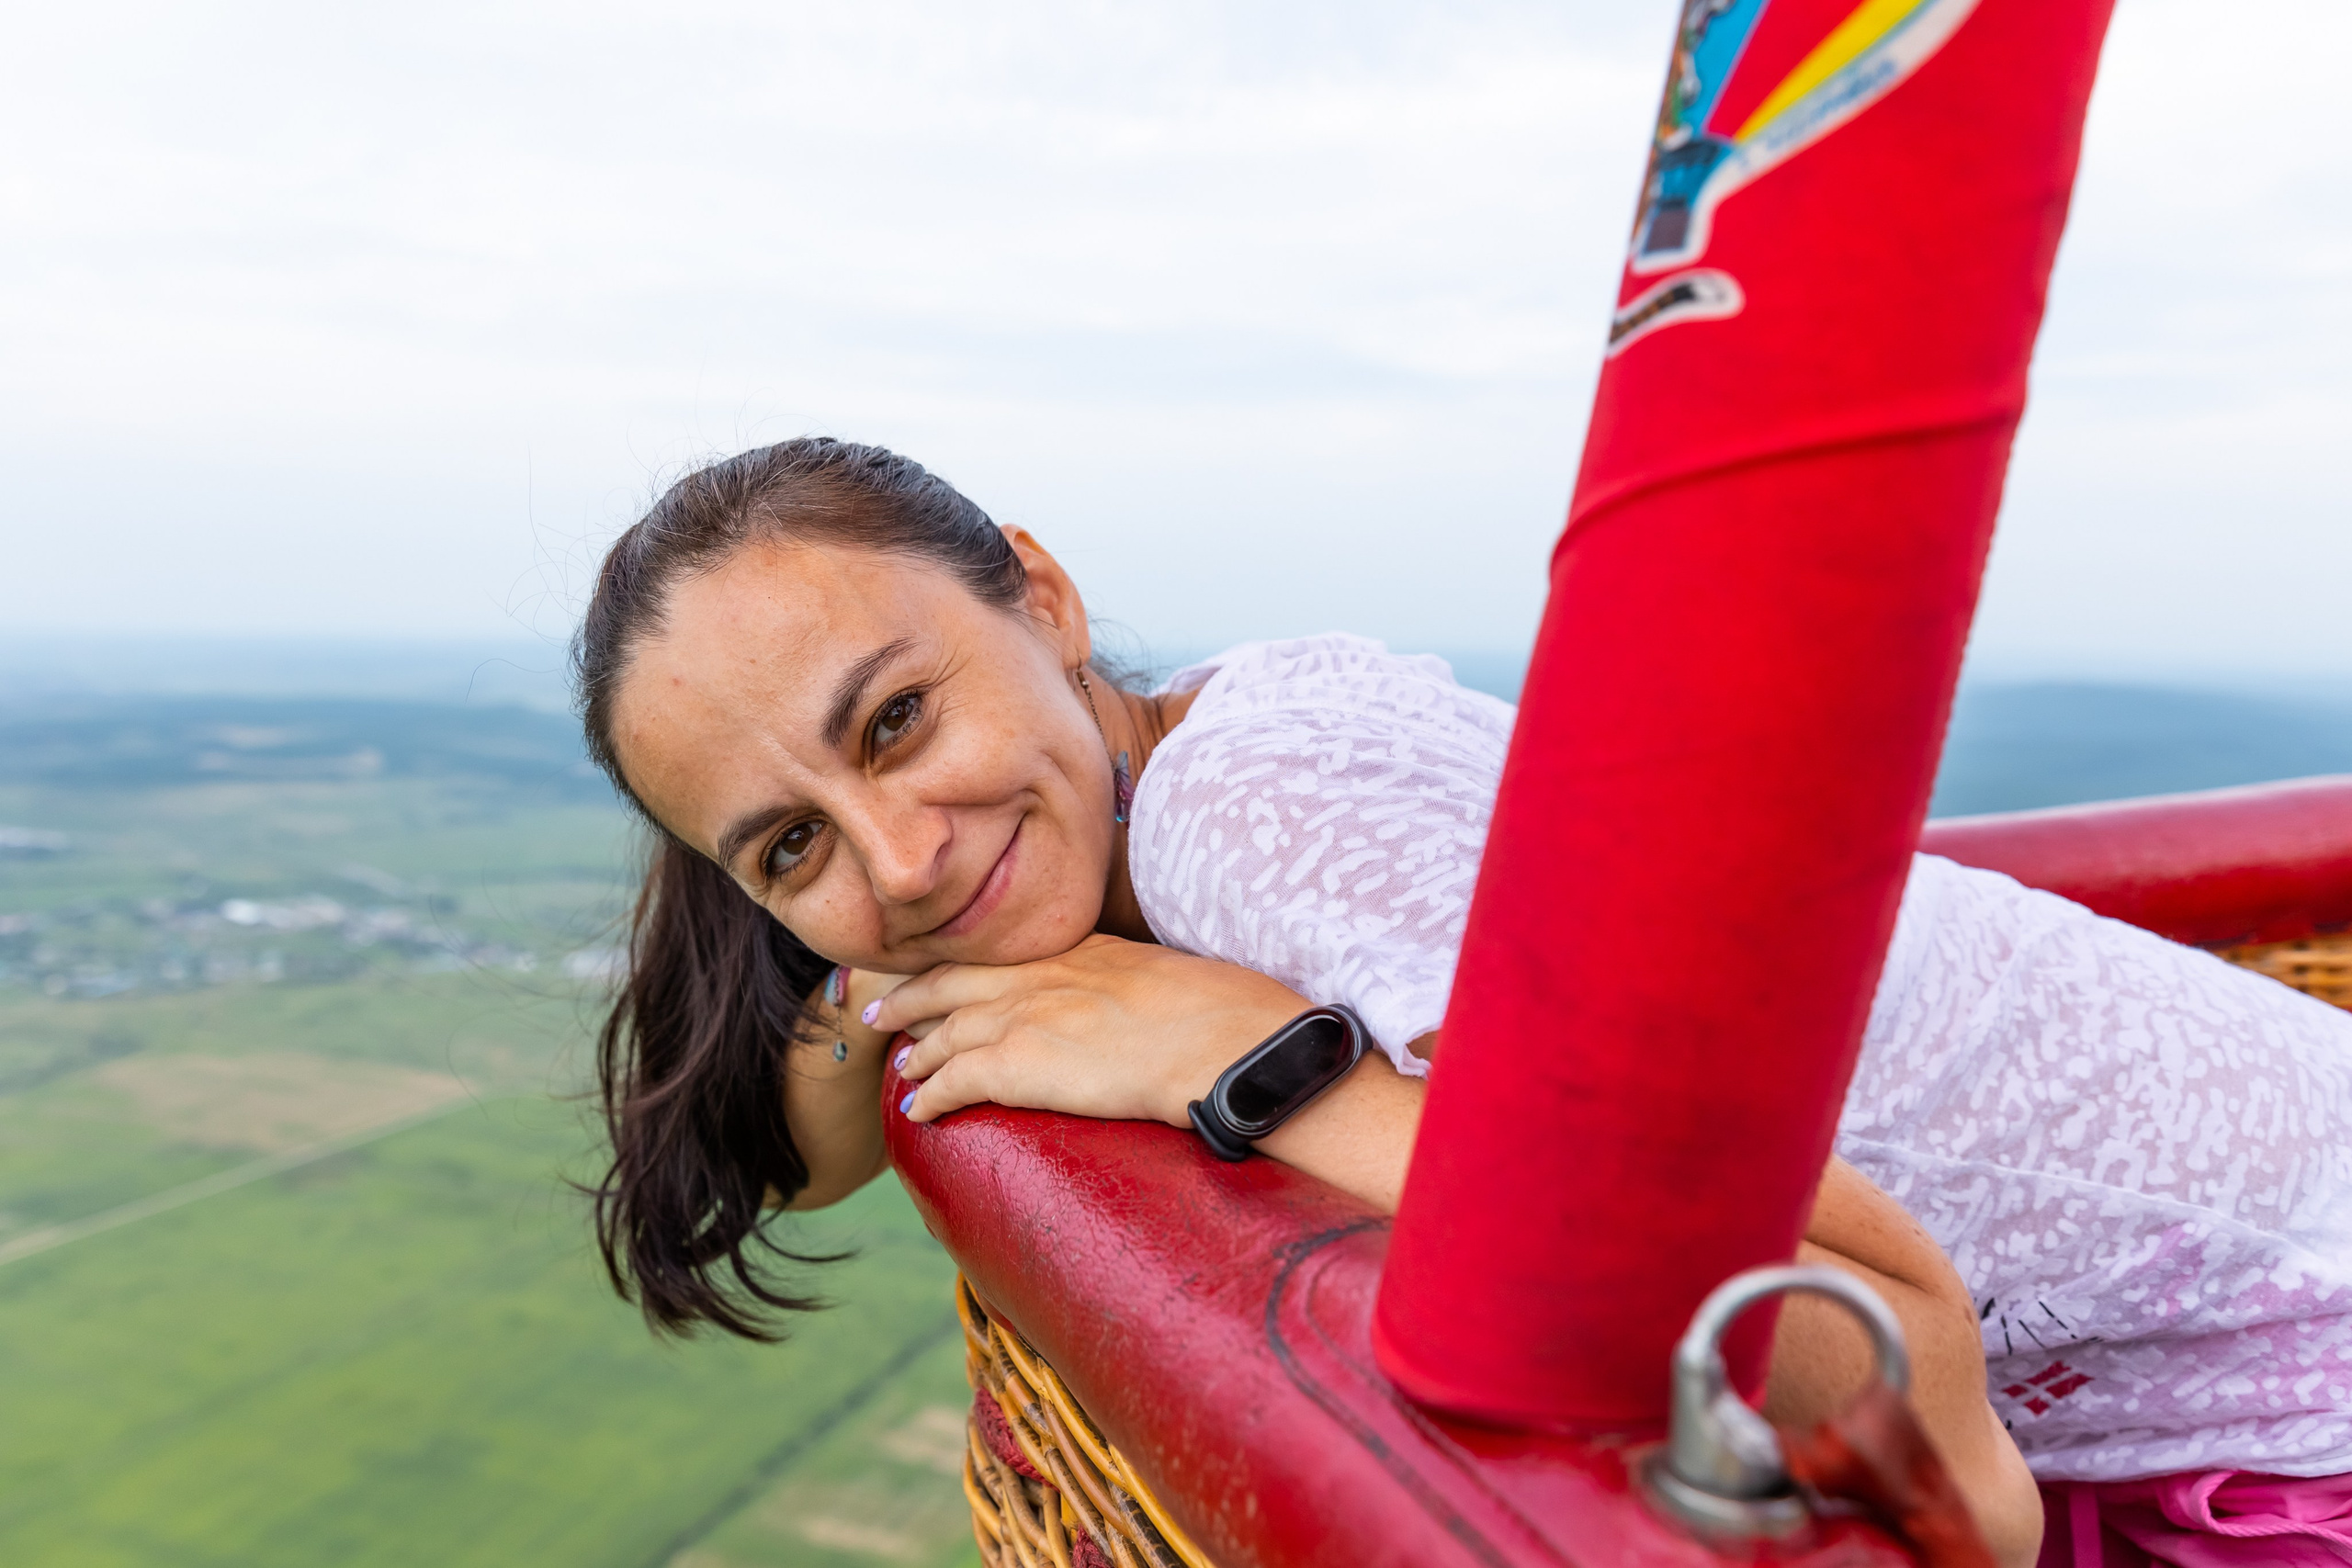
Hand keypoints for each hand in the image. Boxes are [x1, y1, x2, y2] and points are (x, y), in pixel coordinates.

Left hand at [873, 934, 1307, 1126]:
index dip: (960, 966)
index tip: (937, 973)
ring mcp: (1022, 1016)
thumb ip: (1137, 985)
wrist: (1215, 1037)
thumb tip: (1149, 1009)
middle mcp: (1038, 975)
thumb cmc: (1216, 1013)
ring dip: (916, 1052)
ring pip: (944, 1032)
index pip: (1000, 954)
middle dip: (912, 997)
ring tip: (898, 1066)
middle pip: (952, 982)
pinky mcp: (1016, 1064)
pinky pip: (952, 1082)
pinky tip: (916, 1111)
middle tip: (883, 1010)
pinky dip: (927, 1097)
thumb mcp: (1166, 977)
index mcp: (1076, 950)